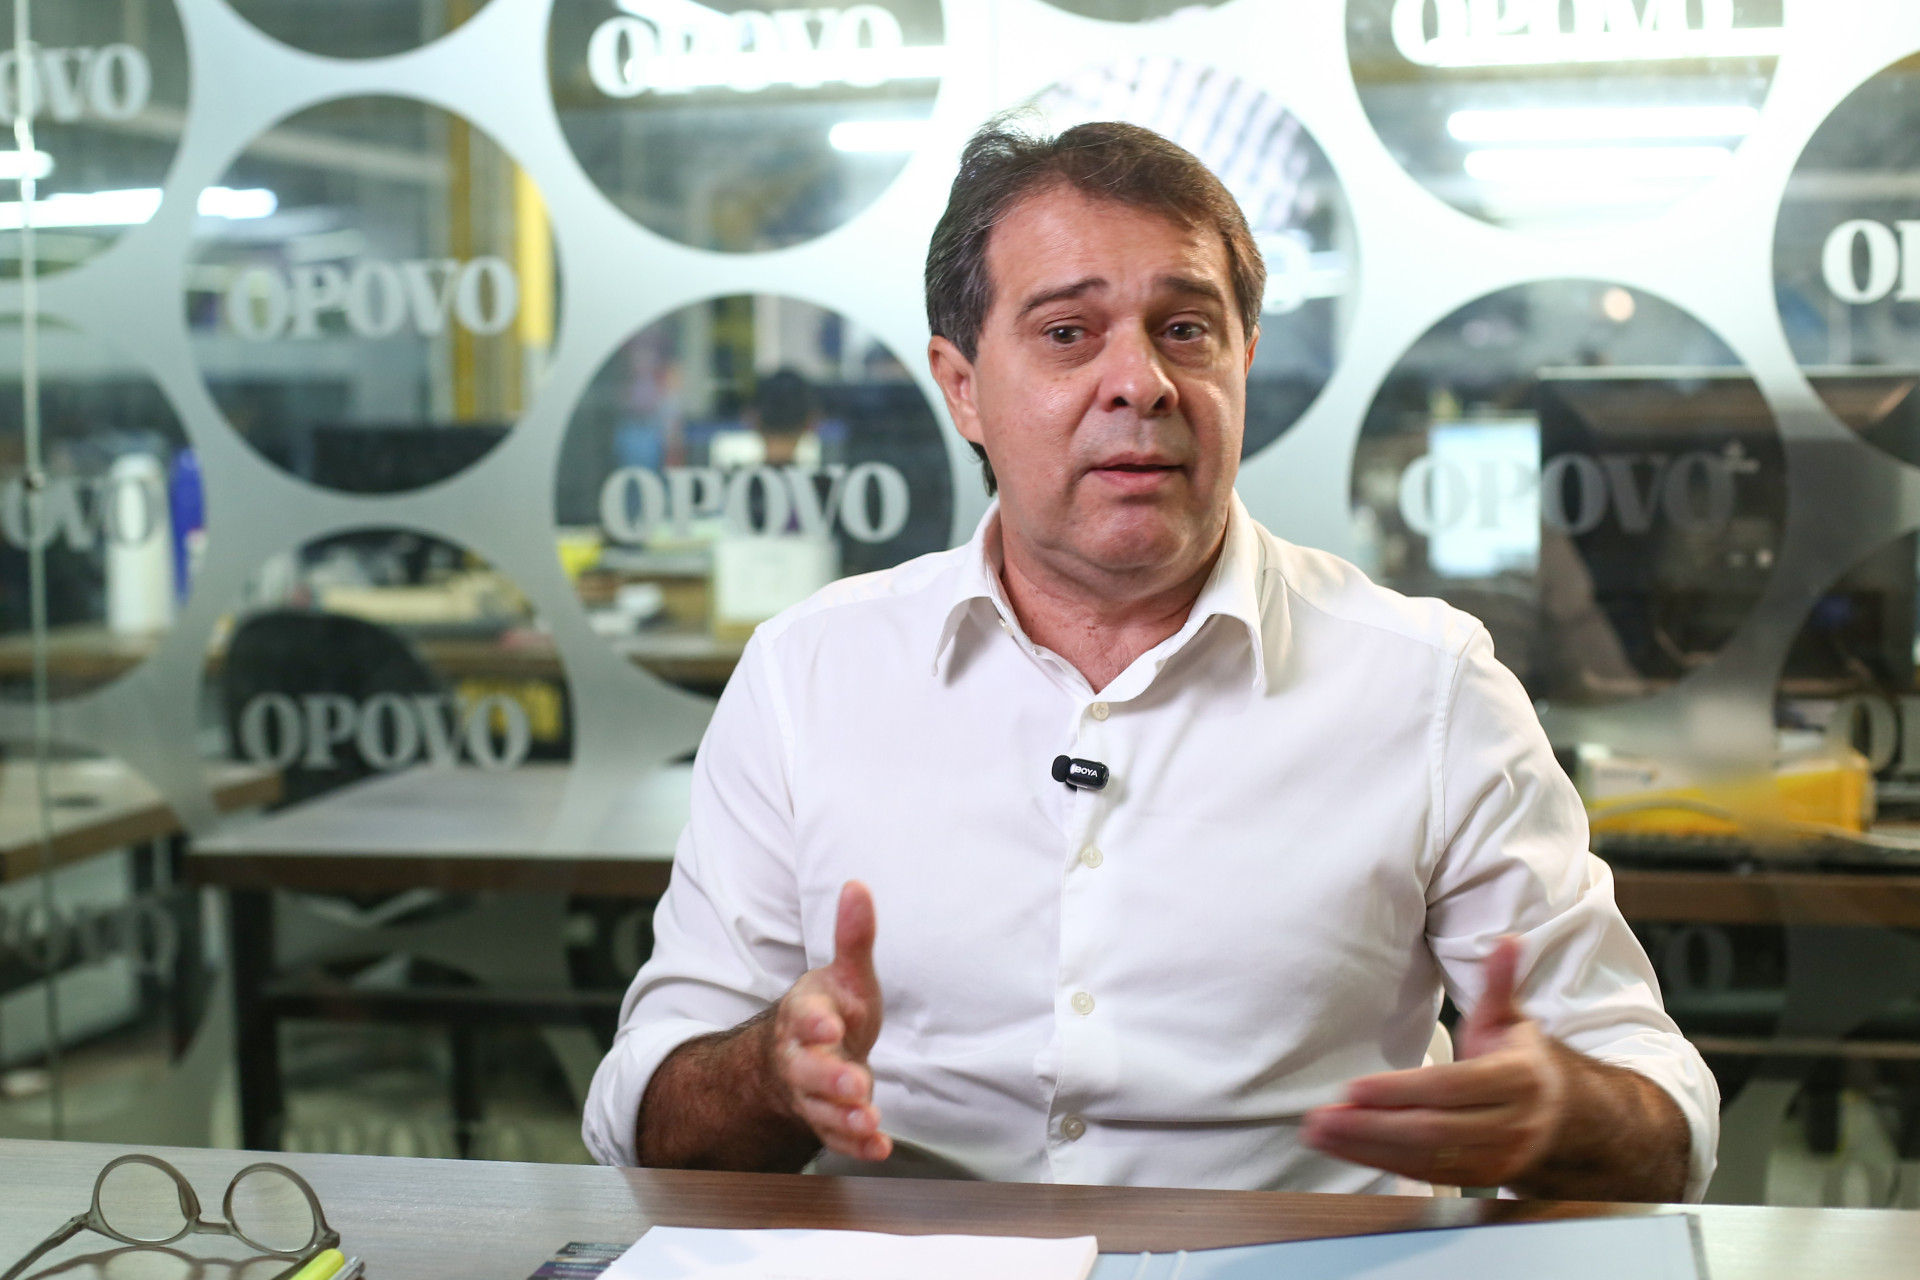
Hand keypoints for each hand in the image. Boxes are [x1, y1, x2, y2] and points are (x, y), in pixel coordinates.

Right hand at [760, 880, 890, 1161]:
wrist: (807, 1056)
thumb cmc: (832, 1010)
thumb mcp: (845, 974)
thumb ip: (853, 937)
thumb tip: (857, 886)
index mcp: (804, 1015)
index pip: (803, 1018)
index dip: (814, 1023)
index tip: (829, 1025)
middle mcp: (801, 1057)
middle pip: (808, 1070)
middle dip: (831, 1079)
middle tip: (855, 1086)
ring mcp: (811, 1093)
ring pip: (821, 1108)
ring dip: (845, 1117)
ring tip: (870, 1121)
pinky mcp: (827, 1120)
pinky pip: (836, 1136)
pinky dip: (857, 1145)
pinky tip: (880, 1147)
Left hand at [1301, 936, 1565, 1187]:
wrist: (1560, 1117)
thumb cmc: (1518, 1060)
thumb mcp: (1510, 1019)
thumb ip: (1500, 984)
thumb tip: (1507, 940)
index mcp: (1518, 1080)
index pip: (1450, 1087)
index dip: (1400, 1090)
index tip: (1352, 1089)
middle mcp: (1511, 1125)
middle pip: (1432, 1131)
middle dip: (1370, 1127)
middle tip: (1319, 1118)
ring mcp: (1496, 1159)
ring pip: (1424, 1159)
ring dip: (1366, 1148)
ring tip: (1317, 1133)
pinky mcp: (1479, 1180)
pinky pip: (1424, 1174)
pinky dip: (1380, 1163)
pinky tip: (1343, 1149)